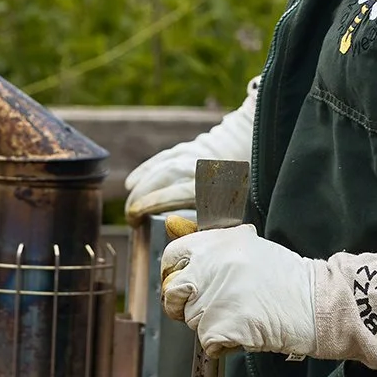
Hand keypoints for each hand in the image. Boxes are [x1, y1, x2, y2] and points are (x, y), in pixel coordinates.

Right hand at [123, 78, 258, 219]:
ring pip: (160, 169)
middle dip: (142, 198)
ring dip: (140, 186)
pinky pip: (160, 159)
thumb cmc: (241, 180)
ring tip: (129, 205)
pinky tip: (131, 183)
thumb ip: (213, 220)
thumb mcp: (235, 203)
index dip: (152, 204)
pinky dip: (144, 171)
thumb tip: (189, 235)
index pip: (175, 193)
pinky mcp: (184, 148)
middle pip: (163, 181)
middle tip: (131, 218)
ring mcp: (189, 155)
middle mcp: (198, 166)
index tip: (137, 217)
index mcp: (212, 182)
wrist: (247, 140)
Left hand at [159, 222, 317, 357]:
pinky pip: (207, 342)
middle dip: (188, 304)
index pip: (172, 256)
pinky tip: (245, 331)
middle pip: (176, 293)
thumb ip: (208, 241)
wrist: (315, 303)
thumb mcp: (247, 246)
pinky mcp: (221, 325)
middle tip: (213, 307)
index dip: (174, 273)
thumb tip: (172, 224)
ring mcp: (214, 297)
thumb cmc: (285, 277)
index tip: (184, 283)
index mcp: (216, 243)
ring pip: (192, 320)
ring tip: (241, 315)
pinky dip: (223, 344)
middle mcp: (211, 266)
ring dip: (211, 325)